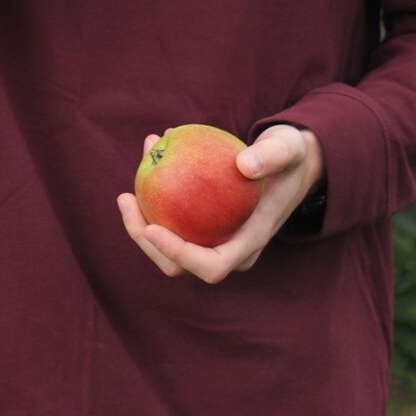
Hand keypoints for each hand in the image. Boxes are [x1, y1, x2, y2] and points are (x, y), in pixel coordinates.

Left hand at [116, 125, 325, 283]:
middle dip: (145, 238)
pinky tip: (151, 150)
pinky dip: (157, 190)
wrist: (291, 162)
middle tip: (125, 197)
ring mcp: (215, 237)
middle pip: (179, 264)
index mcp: (250, 241)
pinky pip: (172, 215)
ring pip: (168, 241)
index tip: (151, 228)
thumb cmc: (290, 157)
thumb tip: (244, 165)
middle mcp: (230, 247)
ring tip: (140, 159)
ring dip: (144, 209)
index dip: (179, 255)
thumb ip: (271, 156)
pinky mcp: (203, 221)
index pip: (211, 266)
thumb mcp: (288, 149)